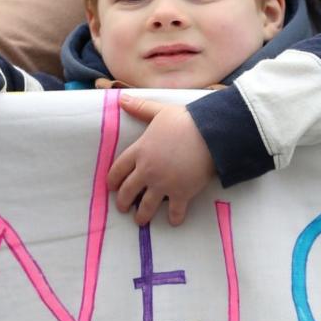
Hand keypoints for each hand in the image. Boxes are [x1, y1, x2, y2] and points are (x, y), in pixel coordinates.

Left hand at [107, 96, 215, 225]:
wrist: (209, 134)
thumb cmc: (184, 120)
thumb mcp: (159, 112)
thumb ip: (140, 109)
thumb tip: (121, 98)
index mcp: (140, 151)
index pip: (118, 169)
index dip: (113, 180)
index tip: (112, 187)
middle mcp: (147, 171)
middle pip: (128, 191)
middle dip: (123, 202)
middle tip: (123, 208)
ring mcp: (163, 184)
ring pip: (146, 206)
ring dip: (142, 216)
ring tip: (140, 221)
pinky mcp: (181, 193)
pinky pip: (175, 211)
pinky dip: (174, 218)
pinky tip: (174, 221)